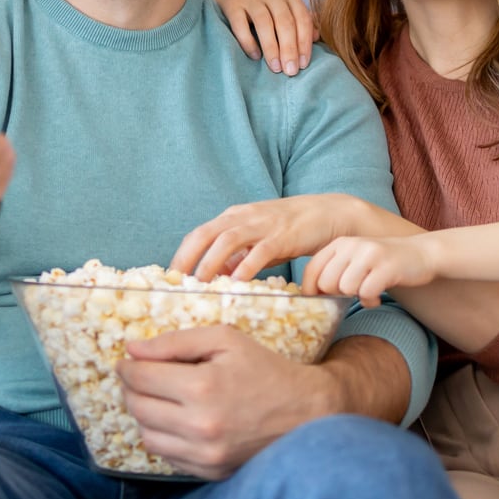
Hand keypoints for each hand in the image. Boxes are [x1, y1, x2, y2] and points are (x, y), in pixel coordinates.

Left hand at [117, 325, 335, 478]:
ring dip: (143, 415)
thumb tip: (132, 349)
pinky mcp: (210, 471)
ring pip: (147, 436)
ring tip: (157, 398)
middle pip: (138, 408)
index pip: (141, 378)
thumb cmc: (266, 369)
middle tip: (137, 377)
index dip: (127, 367)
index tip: (127, 361)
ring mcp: (205, 454)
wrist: (306, 413)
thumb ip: (176, 342)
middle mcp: (199, 426)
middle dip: (130, 389)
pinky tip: (176, 420)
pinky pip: (167, 456)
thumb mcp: (225, 340)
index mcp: (202, 387)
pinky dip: (164, 436)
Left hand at [170, 194, 349, 281]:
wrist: (328, 214)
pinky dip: (247, 265)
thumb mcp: (257, 241)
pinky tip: (238, 282)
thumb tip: (216, 276)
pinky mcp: (282, 235)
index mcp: (233, 218)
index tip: (170, 279)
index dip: (182, 256)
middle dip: (188, 258)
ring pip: (227, 240)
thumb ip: (237, 257)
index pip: (198, 235)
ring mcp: (262, 225)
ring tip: (201, 283)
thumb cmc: (290, 230)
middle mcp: (242, 217)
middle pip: (205, 234)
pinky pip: (260, 250)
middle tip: (177, 283)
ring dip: (211, 262)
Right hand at [210, 0, 314, 74]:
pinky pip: (241, 25)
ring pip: (264, 23)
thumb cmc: (265, 14)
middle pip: (285, 22)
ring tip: (275, 67)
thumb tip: (316, 37)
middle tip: (290, 71)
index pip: (302, 19)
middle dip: (290, 49)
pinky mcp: (233, 4)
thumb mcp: (286, 16)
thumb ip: (302, 26)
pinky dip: (249, 42)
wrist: (231, 1)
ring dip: (272, 48)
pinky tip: (255, 56)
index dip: (304, 43)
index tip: (303, 65)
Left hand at [304, 233, 443, 306]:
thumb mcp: (355, 259)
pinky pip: (366, 293)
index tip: (319, 301)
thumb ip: (334, 270)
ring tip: (368, 292)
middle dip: (337, 295)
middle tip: (352, 293)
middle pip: (326, 283)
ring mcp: (369, 254)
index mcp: (340, 243)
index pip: (311, 269)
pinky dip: (371, 300)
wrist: (422, 253)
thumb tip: (311, 295)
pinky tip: (378, 296)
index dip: (310, 290)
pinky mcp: (386, 267)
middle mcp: (352, 245)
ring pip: (346, 288)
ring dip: (357, 297)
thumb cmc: (383, 262)